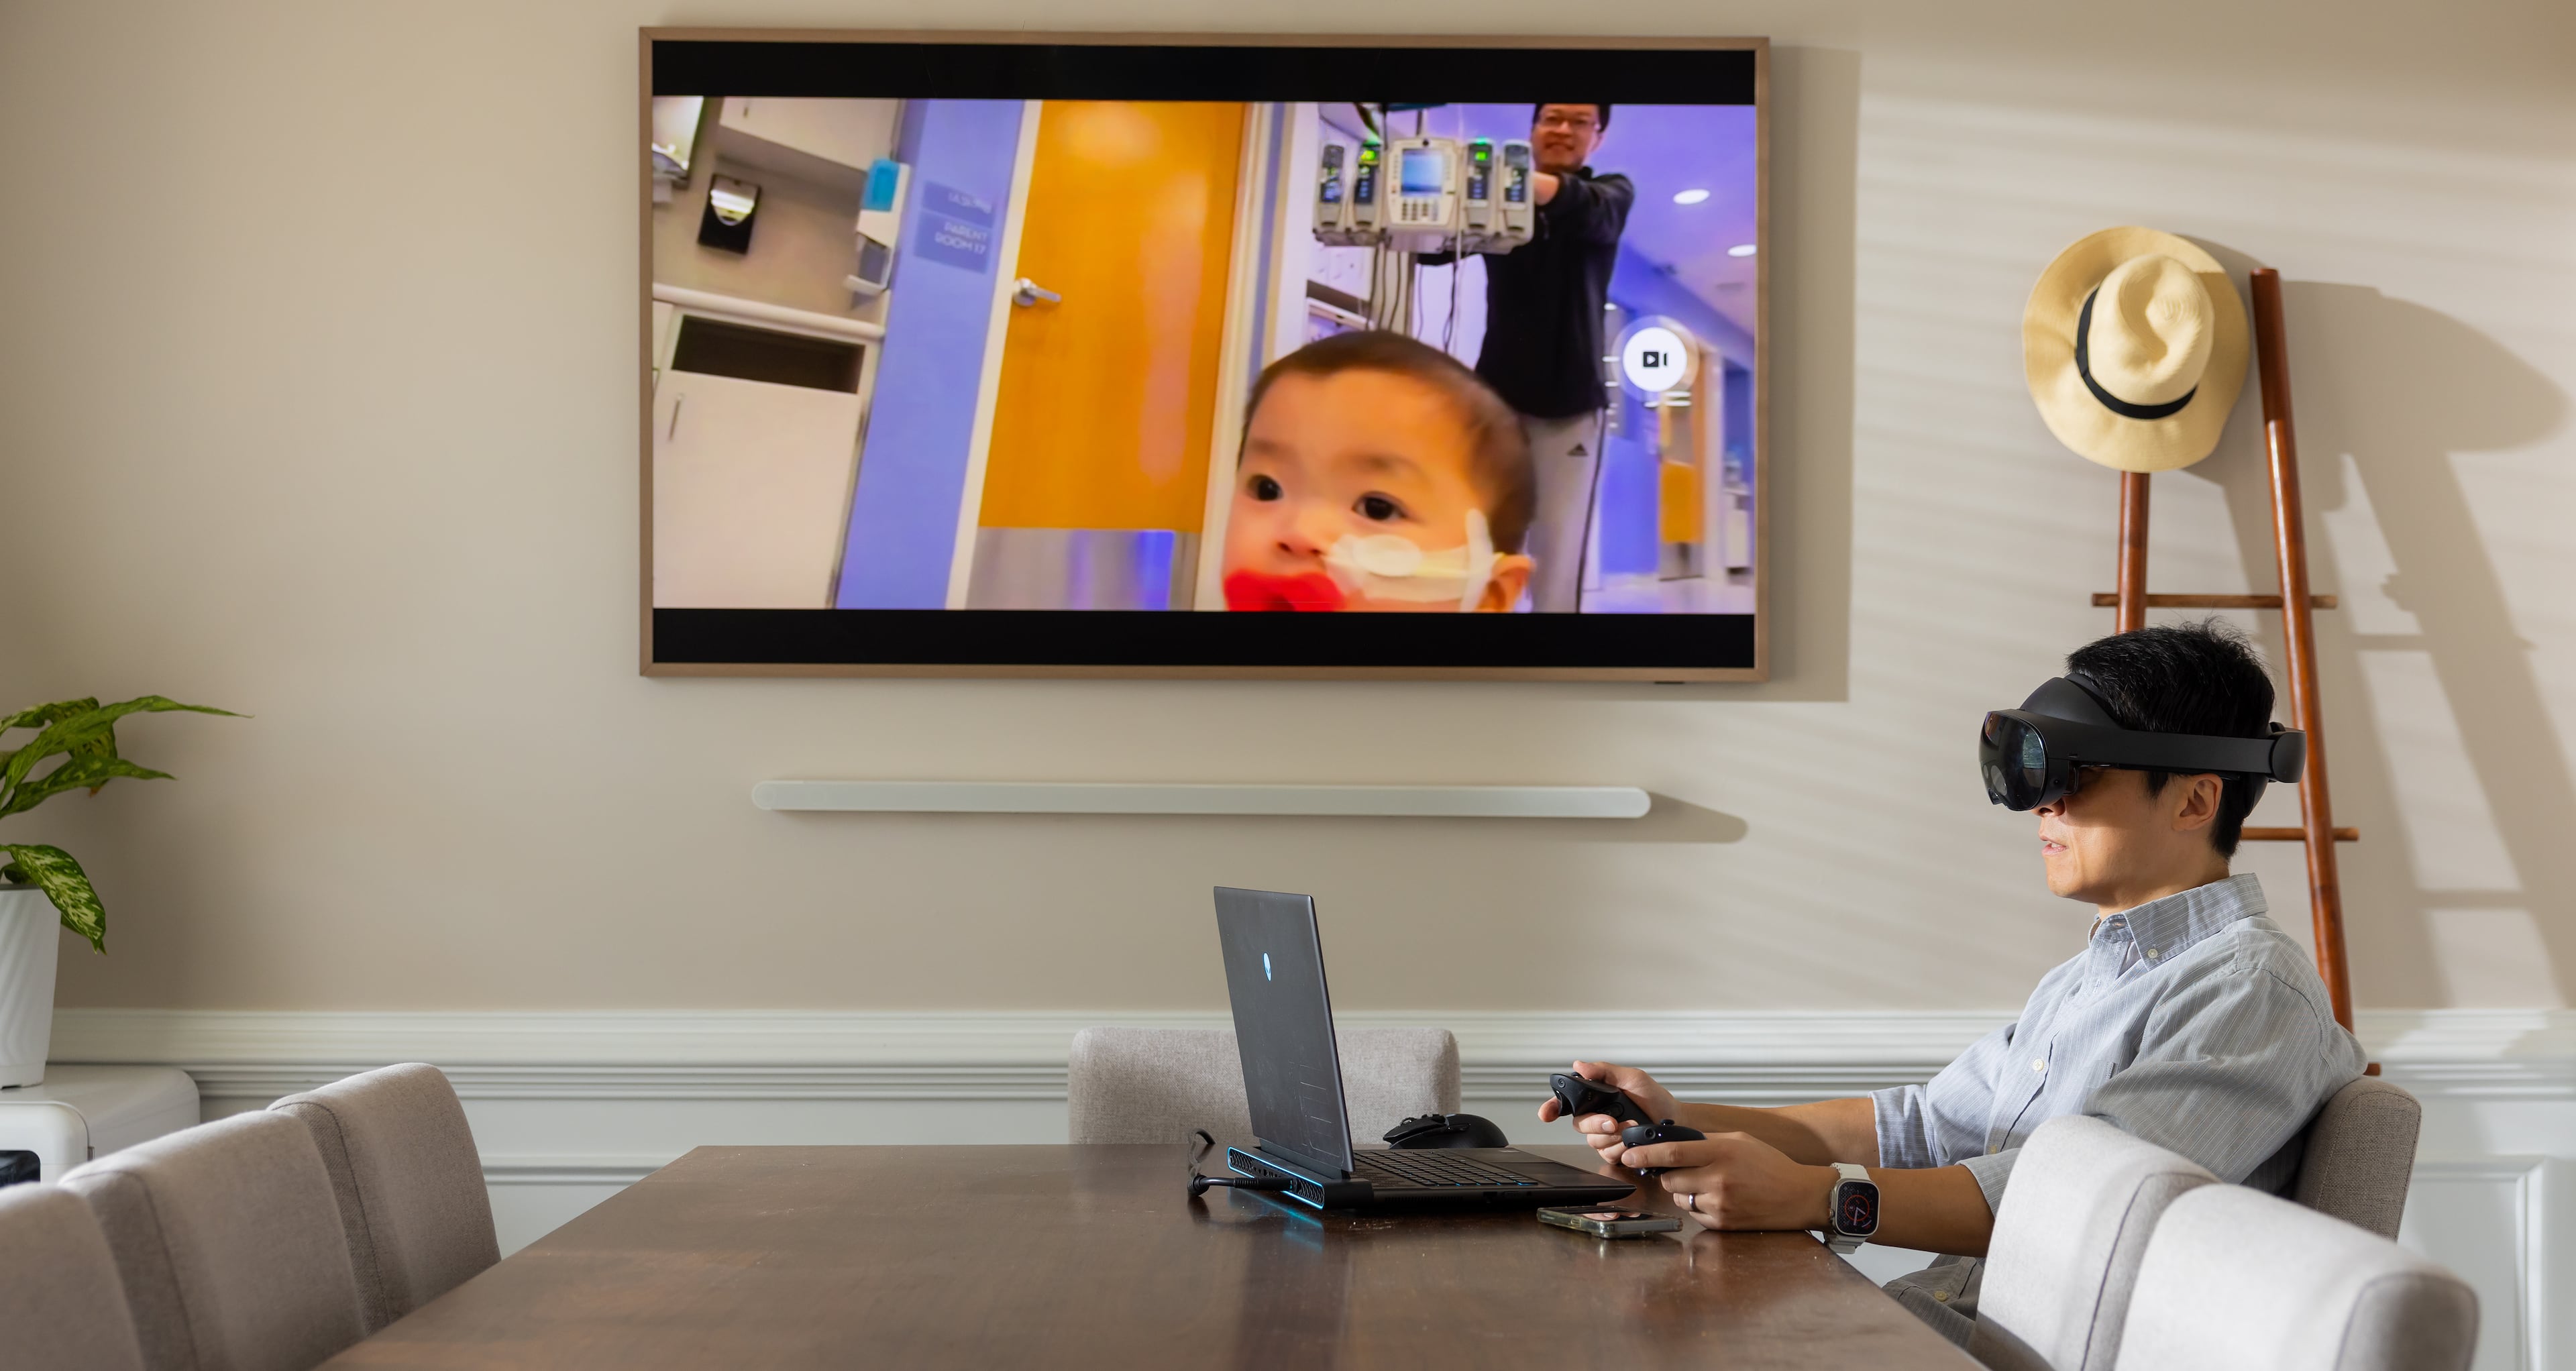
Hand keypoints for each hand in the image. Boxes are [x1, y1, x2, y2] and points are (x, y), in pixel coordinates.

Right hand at [1536, 1061, 1678, 1165]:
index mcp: (1596, 1098)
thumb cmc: (1655, 1099)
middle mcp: (1596, 1117)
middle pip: (1580, 1124)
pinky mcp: (1615, 1152)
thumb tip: (1580, 1065)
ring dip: (1612, 1137)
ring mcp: (1605, 1136)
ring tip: (1631, 1129)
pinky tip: (1631, 1143)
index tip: (1547, 1114)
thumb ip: (1605, 1071)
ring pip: (1593, 1141)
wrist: (1674, 1121)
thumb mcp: (1633, 1078)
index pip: (1566, 1102)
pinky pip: (1607, 1154)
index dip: (1552, 1108)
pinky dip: (1620, 1149)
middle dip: (1595, 1124)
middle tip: (1612, 1122)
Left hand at [1620, 1131, 1835, 1232]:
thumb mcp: (1739, 1141)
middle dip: (1667, 1175)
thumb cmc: (1771, 1165)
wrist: (1800, 1195)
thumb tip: (1672, 1141)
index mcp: (1721, 1153)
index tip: (1628, 1153)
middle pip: (1670, 1180)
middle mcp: (1718, 1179)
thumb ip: (1706, 1142)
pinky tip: (1719, 1199)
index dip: (1645, 1154)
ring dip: (1684, 1191)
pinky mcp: (1723, 1223)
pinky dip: (1699, 1206)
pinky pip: (1694, 1214)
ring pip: (1680, 1198)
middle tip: (1680, 1171)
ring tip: (1707, 1184)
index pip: (1671, 1153)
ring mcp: (1720, 1204)